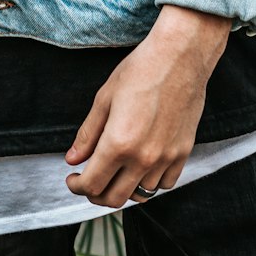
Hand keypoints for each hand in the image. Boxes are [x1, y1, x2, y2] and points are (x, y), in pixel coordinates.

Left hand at [64, 6, 230, 207]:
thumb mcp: (104, 98)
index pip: (92, 184)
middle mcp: (143, 158)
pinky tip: (141, 167)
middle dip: (95, 194)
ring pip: (140, 195)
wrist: (179, 58)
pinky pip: (164, 184)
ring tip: (115, 172)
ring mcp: (165, 158)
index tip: (73, 179)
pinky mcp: (182, 153)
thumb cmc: (140, 70)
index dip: (77, 186)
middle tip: (89, 181)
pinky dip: (150, 183)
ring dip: (123, 189)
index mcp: (118, 143)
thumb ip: (88, 134)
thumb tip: (72, 159)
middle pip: (114, 198)